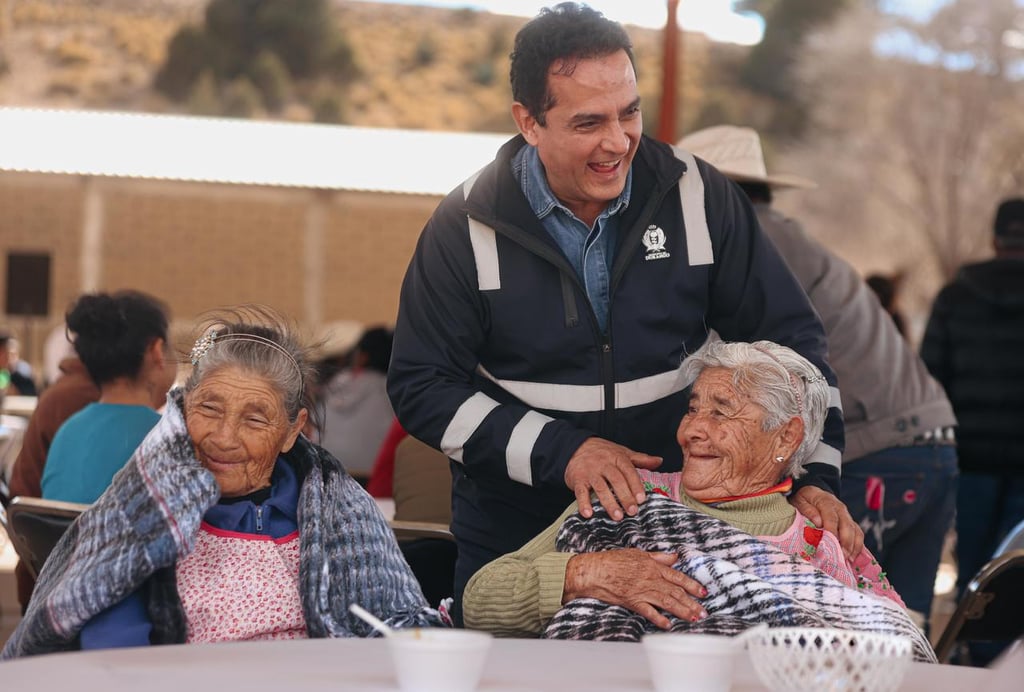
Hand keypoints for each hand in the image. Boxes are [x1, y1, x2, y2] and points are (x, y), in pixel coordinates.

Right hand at [564, 438, 661, 520]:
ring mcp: (590, 472)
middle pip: (616, 480)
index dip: (635, 485)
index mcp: (617, 457)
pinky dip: (583, 503)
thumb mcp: (621, 452)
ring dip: (608, 502)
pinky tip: (588, 514)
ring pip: (600, 487)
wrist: (575, 446)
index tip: (642, 499)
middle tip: (632, 511)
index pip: (628, 471)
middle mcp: (604, 464)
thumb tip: (659, 461)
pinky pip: (580, 491)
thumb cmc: (602, 452)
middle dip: (625, 496)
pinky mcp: (577, 479)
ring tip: (617, 516)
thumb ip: (640, 459)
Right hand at [564, 549, 707, 628]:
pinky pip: (649, 612)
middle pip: (676, 592)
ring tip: (694, 618)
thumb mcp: (637, 553)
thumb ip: (658, 557)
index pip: (677, 576)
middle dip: (692, 603)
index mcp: (652, 566)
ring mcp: (642, 590)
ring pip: (667, 602)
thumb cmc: (612, 560)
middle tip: (704, 612)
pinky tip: (669, 625)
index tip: (704, 592)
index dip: (692, 585)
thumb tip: (674, 556)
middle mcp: (650, 578)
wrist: (594, 570)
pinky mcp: (632, 601)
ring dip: (682, 611)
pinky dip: (659, 619)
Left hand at [790, 485, 863, 558]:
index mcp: (826, 502)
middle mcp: (840, 508)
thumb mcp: (800, 500)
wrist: (811, 491)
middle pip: (847, 526)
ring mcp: (846, 515)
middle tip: (841, 557)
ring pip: (855, 530)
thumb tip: (818, 522)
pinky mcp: (849, 522)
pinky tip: (853, 556)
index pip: (832, 518)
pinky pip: (857, 533)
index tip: (829, 546)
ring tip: (848, 560)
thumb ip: (807, 510)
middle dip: (846, 543)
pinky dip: (857, 545)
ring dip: (854, 546)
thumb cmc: (804, 498)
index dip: (832, 532)